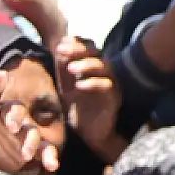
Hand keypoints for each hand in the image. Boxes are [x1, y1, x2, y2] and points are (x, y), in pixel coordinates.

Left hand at [55, 37, 120, 158]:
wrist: (89, 133)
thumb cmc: (78, 108)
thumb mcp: (66, 86)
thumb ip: (63, 68)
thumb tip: (59, 48)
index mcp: (92, 66)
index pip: (88, 46)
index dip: (76, 42)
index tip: (60, 43)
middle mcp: (104, 71)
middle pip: (96, 52)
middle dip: (78, 49)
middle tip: (61, 50)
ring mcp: (111, 83)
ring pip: (104, 66)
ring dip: (86, 64)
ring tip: (70, 68)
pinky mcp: (114, 98)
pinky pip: (106, 85)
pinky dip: (93, 83)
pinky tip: (79, 85)